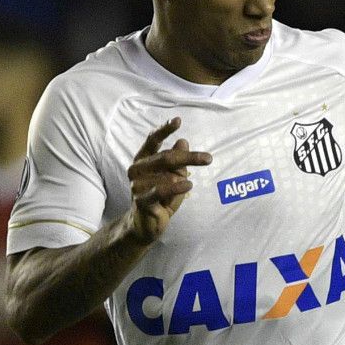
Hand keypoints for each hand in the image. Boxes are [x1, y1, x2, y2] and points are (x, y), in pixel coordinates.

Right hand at [125, 117, 210, 242]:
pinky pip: (161, 191)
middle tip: (208, 158)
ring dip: (181, 183)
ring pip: (168, 176)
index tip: (178, 120)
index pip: (153, 140)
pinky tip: (189, 185)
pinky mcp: (141, 200)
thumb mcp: (174, 177)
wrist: (147, 224)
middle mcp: (136, 169)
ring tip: (183, 189)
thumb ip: (178, 161)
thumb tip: (183, 141)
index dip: (164, 129)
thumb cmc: (162, 197)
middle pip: (166, 157)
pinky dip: (176, 187)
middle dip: (189, 158)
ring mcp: (136, 184)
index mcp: (143, 159)